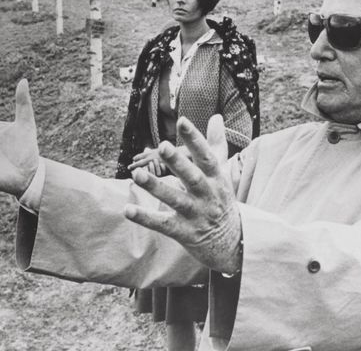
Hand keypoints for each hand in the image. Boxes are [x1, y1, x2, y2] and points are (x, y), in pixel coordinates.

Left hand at [124, 115, 241, 274]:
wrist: (233, 243)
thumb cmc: (221, 201)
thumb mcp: (222, 174)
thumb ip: (216, 145)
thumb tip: (216, 116)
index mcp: (216, 178)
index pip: (206, 156)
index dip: (195, 138)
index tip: (183, 120)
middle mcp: (207, 195)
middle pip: (192, 177)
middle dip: (178, 162)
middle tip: (161, 145)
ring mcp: (196, 215)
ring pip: (175, 200)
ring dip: (156, 187)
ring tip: (136, 175)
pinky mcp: (184, 233)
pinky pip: (163, 225)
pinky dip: (146, 218)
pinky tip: (127, 209)